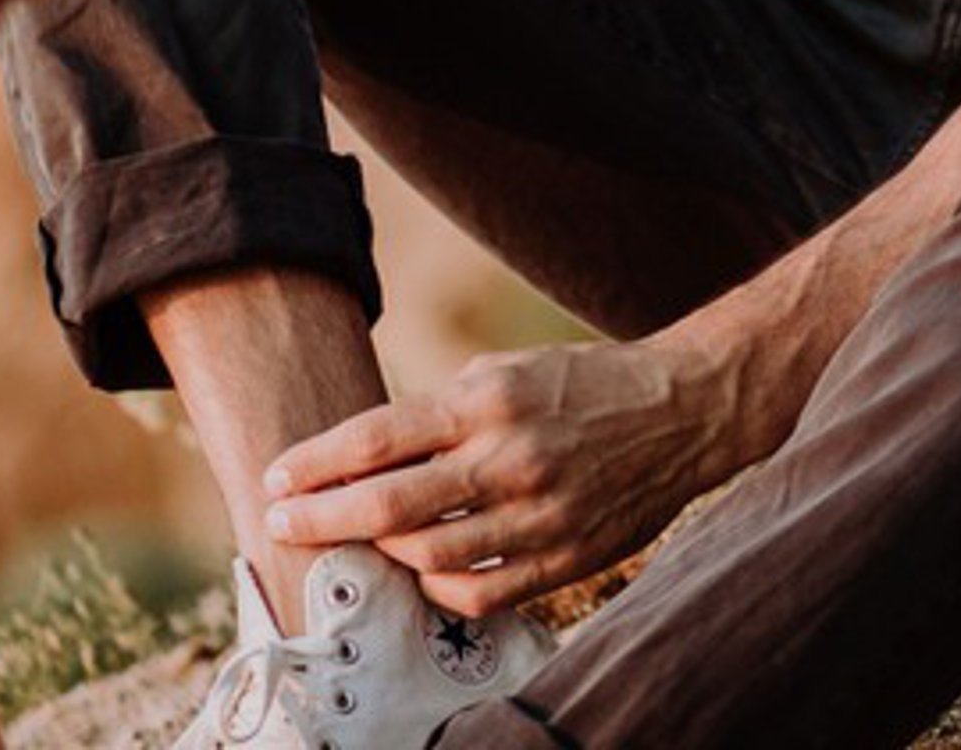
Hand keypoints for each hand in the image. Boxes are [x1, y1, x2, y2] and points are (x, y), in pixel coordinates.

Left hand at [262, 335, 761, 616]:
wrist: (684, 409)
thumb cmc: (584, 384)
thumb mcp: (507, 371)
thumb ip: (440, 412)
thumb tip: (367, 453)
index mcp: (487, 401)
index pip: (376, 439)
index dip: (314, 464)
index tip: (276, 478)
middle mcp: (508, 458)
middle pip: (386, 506)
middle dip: (319, 518)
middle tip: (282, 521)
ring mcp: (538, 513)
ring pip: (426, 556)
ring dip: (375, 556)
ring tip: (353, 545)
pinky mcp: (566, 555)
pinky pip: (479, 590)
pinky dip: (436, 586)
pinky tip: (420, 570)